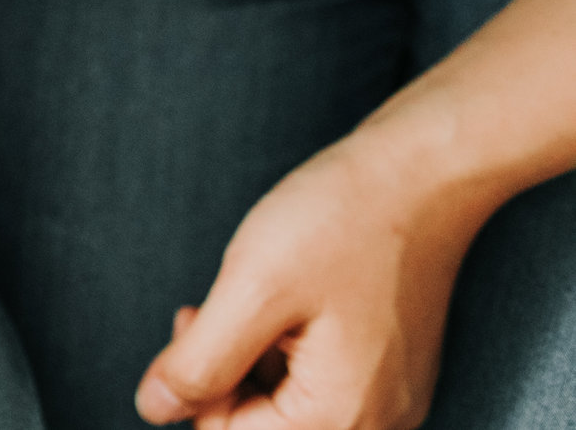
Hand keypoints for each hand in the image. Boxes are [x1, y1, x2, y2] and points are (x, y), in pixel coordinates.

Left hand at [135, 130, 488, 429]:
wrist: (422, 172)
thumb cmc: (341, 221)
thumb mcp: (252, 289)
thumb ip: (199, 362)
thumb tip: (154, 407)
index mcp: (341, 417)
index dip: (193, 385)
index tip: (196, 319)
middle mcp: (377, 423)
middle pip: (262, 427)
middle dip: (225, 373)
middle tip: (216, 307)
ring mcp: (390, 398)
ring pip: (289, 406)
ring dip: (254, 360)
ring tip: (257, 297)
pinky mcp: (392, 370)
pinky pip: (323, 384)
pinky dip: (289, 350)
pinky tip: (287, 303)